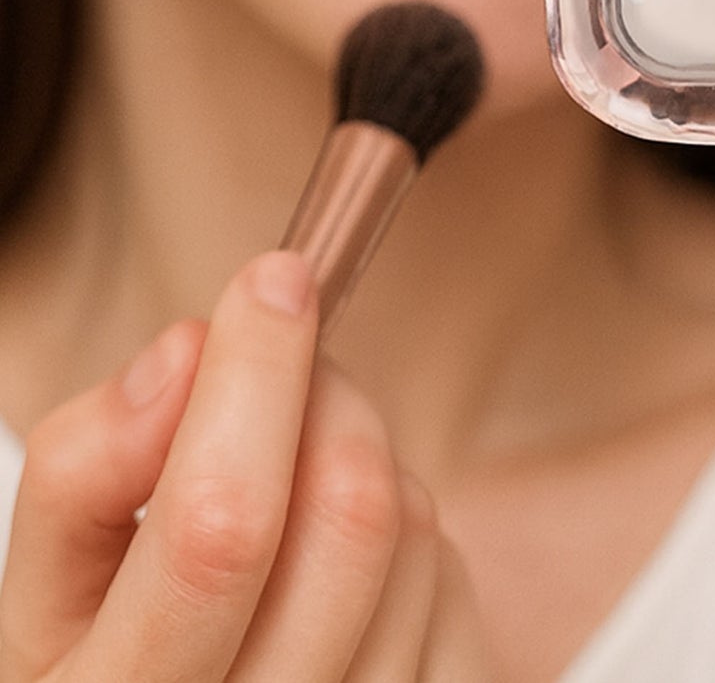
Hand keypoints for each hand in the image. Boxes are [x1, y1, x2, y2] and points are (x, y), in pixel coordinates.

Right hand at [0, 252, 487, 681]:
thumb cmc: (113, 656)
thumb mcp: (50, 579)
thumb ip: (89, 465)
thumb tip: (190, 354)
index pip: (223, 525)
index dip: (256, 377)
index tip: (275, 279)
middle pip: (351, 514)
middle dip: (324, 400)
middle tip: (287, 378)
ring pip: (414, 529)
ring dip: (362, 464)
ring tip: (294, 491)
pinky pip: (454, 574)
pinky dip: (404, 534)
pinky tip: (339, 560)